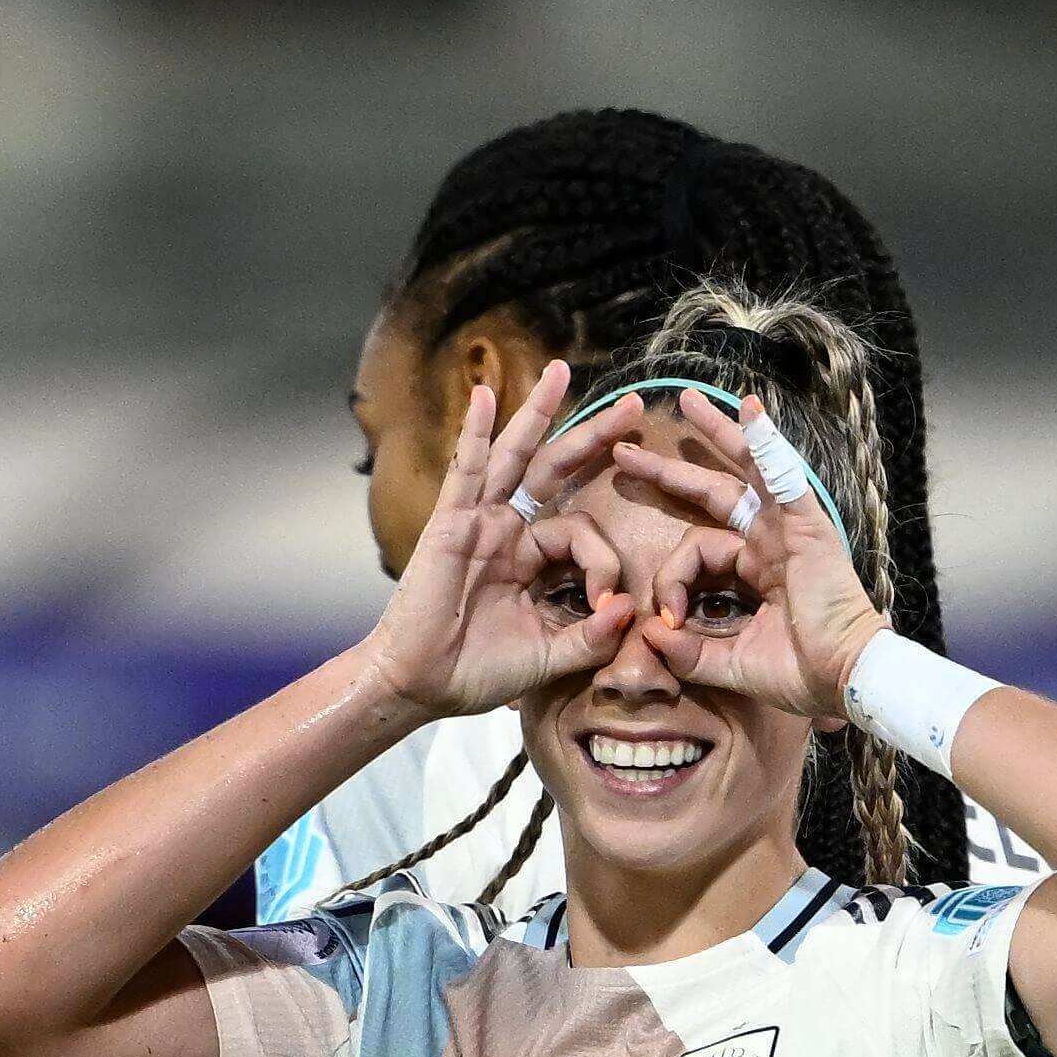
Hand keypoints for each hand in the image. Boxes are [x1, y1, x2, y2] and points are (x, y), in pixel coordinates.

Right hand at [349, 362, 618, 726]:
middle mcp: (509, 531)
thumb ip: (590, 637)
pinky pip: (466, 470)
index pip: (583, 535)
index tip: (609, 603)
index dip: (605, 563)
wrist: (422, 685)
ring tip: (562, 371)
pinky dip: (474, 433)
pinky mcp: (450, 523)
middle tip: (634, 406)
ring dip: (539, 412)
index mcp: (533, 559)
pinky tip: (484, 395)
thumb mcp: (548, 656)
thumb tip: (628, 611)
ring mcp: (479, 522)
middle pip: (557, 470)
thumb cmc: (478, 673)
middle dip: (594, 437)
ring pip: (516, 456)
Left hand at [597, 393, 884, 723]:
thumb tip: (649, 634)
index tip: (668, 617)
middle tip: (625, 450)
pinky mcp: (808, 523)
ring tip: (686, 399)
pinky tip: (749, 408)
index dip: (672, 579)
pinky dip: (767, 442)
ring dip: (717, 431)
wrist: (847, 679)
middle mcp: (771, 540)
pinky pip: (783, 475)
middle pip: (714, 491)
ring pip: (745, 468)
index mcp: (756, 570)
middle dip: (670, 470)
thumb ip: (688, 652)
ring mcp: (790, 527)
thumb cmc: (802, 675)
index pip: (697, 551)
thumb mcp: (731, 663)